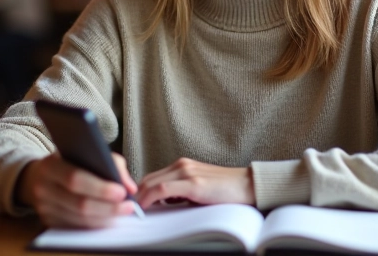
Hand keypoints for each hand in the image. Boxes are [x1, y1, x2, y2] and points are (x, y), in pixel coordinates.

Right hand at [16, 152, 137, 228]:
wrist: (38, 176)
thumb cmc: (70, 161)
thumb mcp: (87, 152)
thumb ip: (112, 164)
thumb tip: (130, 187)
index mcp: (50, 166)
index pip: (75, 179)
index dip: (100, 188)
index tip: (122, 192)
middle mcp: (43, 188)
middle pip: (79, 204)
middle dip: (108, 207)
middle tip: (129, 206)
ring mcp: (44, 207)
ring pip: (79, 219)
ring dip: (105, 218)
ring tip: (123, 213)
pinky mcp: (48, 221)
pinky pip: (75, 227)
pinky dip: (95, 224)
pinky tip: (109, 219)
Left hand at [136, 158, 254, 207]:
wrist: (248, 186)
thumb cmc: (225, 189)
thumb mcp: (198, 187)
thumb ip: (180, 190)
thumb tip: (162, 201)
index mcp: (183, 165)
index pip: (152, 176)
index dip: (139, 191)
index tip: (133, 204)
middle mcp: (182, 165)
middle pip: (147, 179)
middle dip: (136, 195)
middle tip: (129, 210)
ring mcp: (187, 173)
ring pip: (151, 183)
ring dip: (140, 198)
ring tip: (135, 211)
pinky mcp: (194, 184)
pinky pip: (162, 189)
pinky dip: (150, 198)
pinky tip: (146, 208)